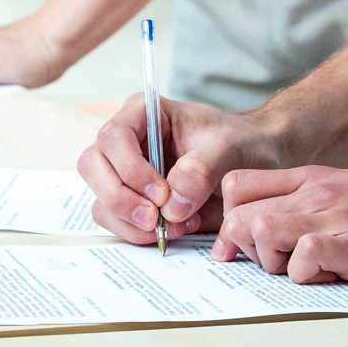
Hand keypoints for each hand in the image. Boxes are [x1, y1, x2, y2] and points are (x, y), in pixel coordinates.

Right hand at [76, 96, 282, 246]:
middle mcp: (127, 141)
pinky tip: (175, 228)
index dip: (131, 169)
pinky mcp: (132, 200)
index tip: (161, 194)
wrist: (254, 162)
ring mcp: (125, 172)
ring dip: (132, 222)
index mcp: (144, 113)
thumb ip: (201, 169)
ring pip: (101, 199)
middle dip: (120, 199)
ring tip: (177, 225)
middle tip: (155, 220)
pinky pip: (117, 221)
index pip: (114, 137)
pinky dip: (139, 233)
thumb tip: (171, 202)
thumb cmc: (240, 142)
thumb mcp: (228, 148)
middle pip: (93, 167)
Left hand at [213, 167, 347, 284]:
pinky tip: (330, 277)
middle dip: (244, 248)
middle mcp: (313, 194)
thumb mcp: (342, 194)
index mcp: (308, 179)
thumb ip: (302, 207)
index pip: (236, 186)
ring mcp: (332, 218)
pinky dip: (306, 276)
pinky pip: (303, 259)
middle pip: (238, 215)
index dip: (227, 221)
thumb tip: (260, 235)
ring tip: (305, 270)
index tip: (237, 249)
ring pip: (261, 232)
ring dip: (273, 262)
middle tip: (276, 265)